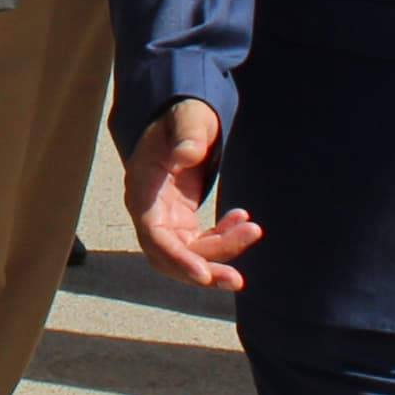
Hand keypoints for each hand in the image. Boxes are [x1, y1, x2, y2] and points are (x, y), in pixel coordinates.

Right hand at [123, 101, 258, 291]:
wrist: (182, 117)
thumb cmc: (183, 115)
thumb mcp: (188, 117)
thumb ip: (187, 134)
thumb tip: (186, 155)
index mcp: (142, 187)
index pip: (153, 235)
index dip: (175, 258)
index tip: (202, 275)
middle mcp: (148, 209)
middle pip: (169, 255)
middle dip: (203, 270)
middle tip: (237, 280)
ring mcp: (164, 218)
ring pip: (188, 253)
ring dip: (220, 253)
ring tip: (253, 231)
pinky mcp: (180, 221)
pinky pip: (200, 242)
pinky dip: (224, 238)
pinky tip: (244, 219)